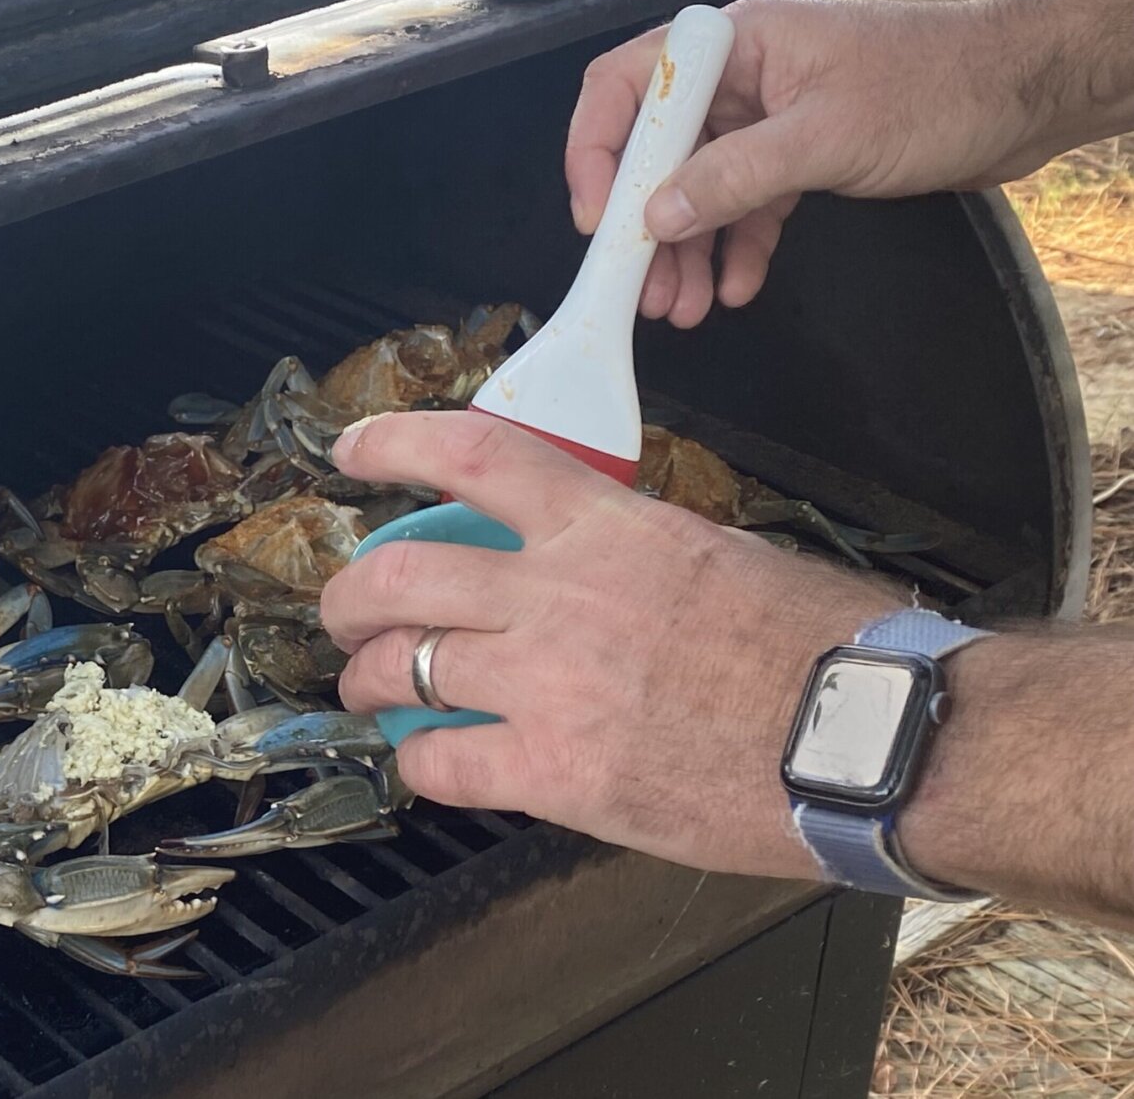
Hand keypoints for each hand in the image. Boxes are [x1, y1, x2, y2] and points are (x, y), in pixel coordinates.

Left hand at [322, 410, 904, 880]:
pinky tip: (428, 765)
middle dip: (348, 596)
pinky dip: (419, 765)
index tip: (352, 452)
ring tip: (371, 692)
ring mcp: (548, 685)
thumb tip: (584, 561)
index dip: (394, 444)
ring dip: (368, 680)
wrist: (871, 741)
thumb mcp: (717, 555)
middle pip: (399, 573)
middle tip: (346, 614)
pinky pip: (442, 763)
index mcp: (603, 527)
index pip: (473, 454)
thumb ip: (628, 551)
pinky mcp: (557, 773)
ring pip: (401, 668)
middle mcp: (557, 595)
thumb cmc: (820, 648)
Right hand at [566, 0, 1064, 328]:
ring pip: (697, 191)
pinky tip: (733, 288)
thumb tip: (658, 215)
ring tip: (680, 308)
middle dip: (643, 226)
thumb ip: (735, 176)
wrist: (1022, 93)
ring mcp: (765, 120)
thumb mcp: (824, 137)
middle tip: (636, 287)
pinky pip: (744, 208)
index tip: (599, 222)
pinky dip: (736, 249)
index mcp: (733, 47)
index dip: (597, 155)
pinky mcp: (795, 157)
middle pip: (655, 154)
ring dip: (686, 251)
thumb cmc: (937, 87)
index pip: (627, 88)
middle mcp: (738, 80)